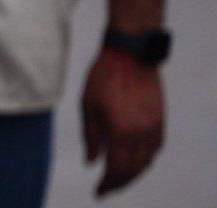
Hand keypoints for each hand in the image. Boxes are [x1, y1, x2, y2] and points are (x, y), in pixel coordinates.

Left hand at [81, 49, 163, 195]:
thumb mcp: (87, 106)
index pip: (116, 169)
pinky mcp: (160, 119)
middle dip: (119, 183)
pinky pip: (156, 147)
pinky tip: (135, 158)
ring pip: (147, 161)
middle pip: (133, 170)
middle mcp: (140, 133)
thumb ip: (91, 137)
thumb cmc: (102, 77)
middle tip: (106, 188)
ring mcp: (153, 127)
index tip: (98, 192)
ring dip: (133, 173)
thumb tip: (92, 162)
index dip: (108, 185)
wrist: (130, 55)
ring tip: (118, 176)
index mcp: (119, 131)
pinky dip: (146, 158)